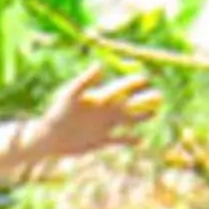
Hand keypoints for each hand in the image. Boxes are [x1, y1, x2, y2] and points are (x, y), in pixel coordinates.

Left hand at [23, 67, 157, 166]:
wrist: (49, 136)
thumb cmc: (57, 113)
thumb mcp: (71, 95)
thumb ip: (85, 81)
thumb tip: (99, 67)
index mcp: (100, 98)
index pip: (121, 88)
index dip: (132, 83)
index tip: (145, 79)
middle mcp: (105, 111)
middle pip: (130, 103)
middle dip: (144, 99)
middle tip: (159, 96)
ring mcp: (103, 126)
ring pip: (128, 120)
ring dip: (141, 117)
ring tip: (155, 112)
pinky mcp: (99, 141)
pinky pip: (117, 140)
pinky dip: (129, 140)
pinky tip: (141, 140)